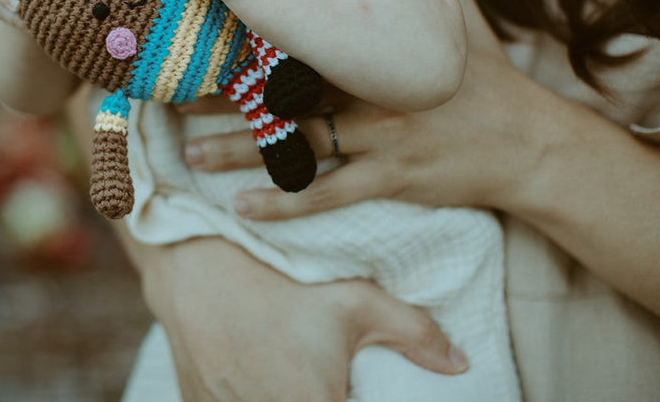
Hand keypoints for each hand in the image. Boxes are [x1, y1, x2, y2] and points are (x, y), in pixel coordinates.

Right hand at [139, 238, 467, 401]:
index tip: (354, 391)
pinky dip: (254, 395)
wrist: (198, 270)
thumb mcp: (354, 300)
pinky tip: (258, 372)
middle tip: (329, 376)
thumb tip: (461, 364)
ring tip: (292, 368)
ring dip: (286, 394)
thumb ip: (415, 333)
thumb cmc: (282, 283)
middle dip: (327, 396)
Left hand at [184, 0, 545, 218]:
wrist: (525, 139)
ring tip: (191, 155)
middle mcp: (371, 92)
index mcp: (376, 50)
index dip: (250, 39)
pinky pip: (330, 194)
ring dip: (240, 152)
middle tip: (175, 98)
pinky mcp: (392, 179)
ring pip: (297, 146)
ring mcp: (381, 139)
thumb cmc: (483, 70)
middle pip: (284, 94)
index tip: (208, 35)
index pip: (302, 40)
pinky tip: (245, 207)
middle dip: (227, 98)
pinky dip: (286, 203)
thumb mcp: (453, 10)